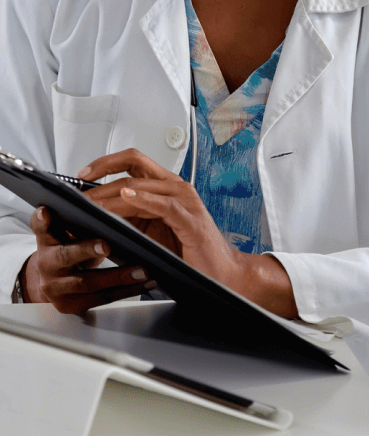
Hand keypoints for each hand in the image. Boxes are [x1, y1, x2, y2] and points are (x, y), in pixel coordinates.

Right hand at [22, 205, 156, 312]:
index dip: (42, 221)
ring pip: (88, 283)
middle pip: (65, 257)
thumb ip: (76, 219)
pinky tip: (145, 283)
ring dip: (119, 277)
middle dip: (86, 250)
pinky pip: (102, 299)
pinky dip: (127, 291)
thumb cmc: (68, 250)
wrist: (52, 283)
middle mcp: (47, 265)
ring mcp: (58, 288)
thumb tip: (105, 198)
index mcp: (46, 241)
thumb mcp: (67, 233)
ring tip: (143, 269)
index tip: (47, 211)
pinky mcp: (71, 305)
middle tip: (107, 245)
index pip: (41, 228)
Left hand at [81, 149, 297, 316]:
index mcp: (166, 187)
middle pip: (133, 166)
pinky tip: (125, 198)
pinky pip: (163, 204)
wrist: (222, 273)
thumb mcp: (150, 232)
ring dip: (111, 194)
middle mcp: (176, 187)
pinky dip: (142, 199)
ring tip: (91, 202)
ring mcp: (185, 200)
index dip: (104, 163)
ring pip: (141, 185)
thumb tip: (93, 216)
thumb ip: (127, 219)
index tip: (81, 175)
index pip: (132, 162)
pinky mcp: (189, 218)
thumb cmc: (189, 254)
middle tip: (79, 193)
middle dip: (101, 177)